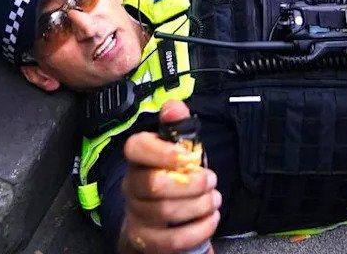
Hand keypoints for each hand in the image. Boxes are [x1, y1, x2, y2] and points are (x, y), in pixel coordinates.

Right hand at [118, 101, 219, 253]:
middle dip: (191, 183)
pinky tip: (210, 219)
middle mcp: (132, 186)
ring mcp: (136, 214)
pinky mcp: (145, 240)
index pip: (136, 148)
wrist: (157, 221)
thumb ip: (178, 125)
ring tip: (213, 199)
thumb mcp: (178, 148)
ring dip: (199, 206)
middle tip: (210, 180)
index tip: (188, 156)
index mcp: (139, 159)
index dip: (162, 152)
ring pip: (166, 212)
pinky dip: (198, 229)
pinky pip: (172, 240)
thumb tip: (174, 107)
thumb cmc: (171, 177)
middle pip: (154, 185)